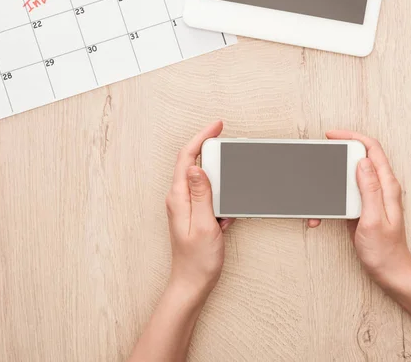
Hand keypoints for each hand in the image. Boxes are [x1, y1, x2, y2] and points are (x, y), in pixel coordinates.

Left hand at [165, 121, 234, 298]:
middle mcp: (180, 198)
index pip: (187, 157)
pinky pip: (210, 199)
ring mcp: (187, 206)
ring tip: (226, 207)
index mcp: (179, 197)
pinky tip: (225, 219)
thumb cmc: (197, 260)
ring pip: (205, 182)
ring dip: (221, 186)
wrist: (192, 283)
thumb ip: (202, 194)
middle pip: (195, 164)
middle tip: (231, 157)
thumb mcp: (204, 224)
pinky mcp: (195, 215)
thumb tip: (198, 166)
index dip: (202, 137)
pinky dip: (222, 203)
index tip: (217, 126)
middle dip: (214, 158)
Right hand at [309, 131, 410, 289]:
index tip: (332, 136)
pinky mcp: (362, 208)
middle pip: (358, 159)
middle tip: (320, 161)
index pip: (372, 149)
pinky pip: (344, 197)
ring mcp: (371, 198)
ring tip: (317, 194)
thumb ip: (370, 189)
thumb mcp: (374, 218)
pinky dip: (330, 202)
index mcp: (387, 186)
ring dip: (329, 184)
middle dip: (336, 158)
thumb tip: (362, 161)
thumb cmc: (385, 251)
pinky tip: (321, 215)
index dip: (352, 137)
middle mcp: (381, 188)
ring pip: (347, 178)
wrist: (390, 272)